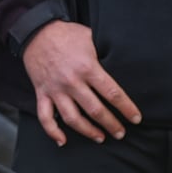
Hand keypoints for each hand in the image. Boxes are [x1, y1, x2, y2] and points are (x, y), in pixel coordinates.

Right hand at [21, 21, 141, 145]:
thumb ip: (105, 52)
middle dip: (111, 124)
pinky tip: (63, 141)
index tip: (135, 118)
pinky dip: (53, 132)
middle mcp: (72, 82)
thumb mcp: (90, 38)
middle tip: (121, 133)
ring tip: (100, 137)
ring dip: (88, 131)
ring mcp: (56, 89)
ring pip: (73, 119)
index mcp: (87, 68)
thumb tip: (123, 60)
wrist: (36, 31)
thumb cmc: (67, 34)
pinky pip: (45, 117)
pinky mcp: (42, 93)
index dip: (126, 108)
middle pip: (95, 110)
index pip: (112, 93)